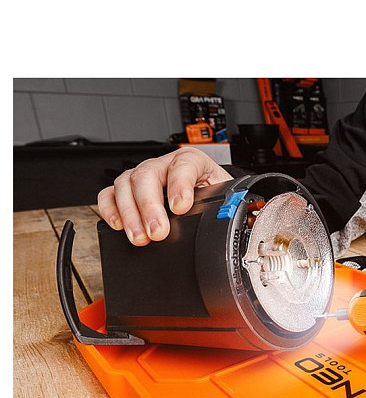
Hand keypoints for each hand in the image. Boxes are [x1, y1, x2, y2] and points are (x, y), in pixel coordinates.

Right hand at [96, 147, 232, 244]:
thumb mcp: (223, 197)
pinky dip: (110, 209)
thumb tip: (223, 223)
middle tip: (157, 231)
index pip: (183, 165)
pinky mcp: (129, 189)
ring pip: (126, 183)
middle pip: (147, 175)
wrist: (207, 194)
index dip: (180, 185)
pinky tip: (118, 224)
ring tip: (139, 237)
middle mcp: (164, 164)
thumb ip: (221, 205)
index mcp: (192, 161)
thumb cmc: (214, 194)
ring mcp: (144, 175)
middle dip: (150, 206)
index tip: (181, 207)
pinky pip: (110, 193)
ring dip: (130, 213)